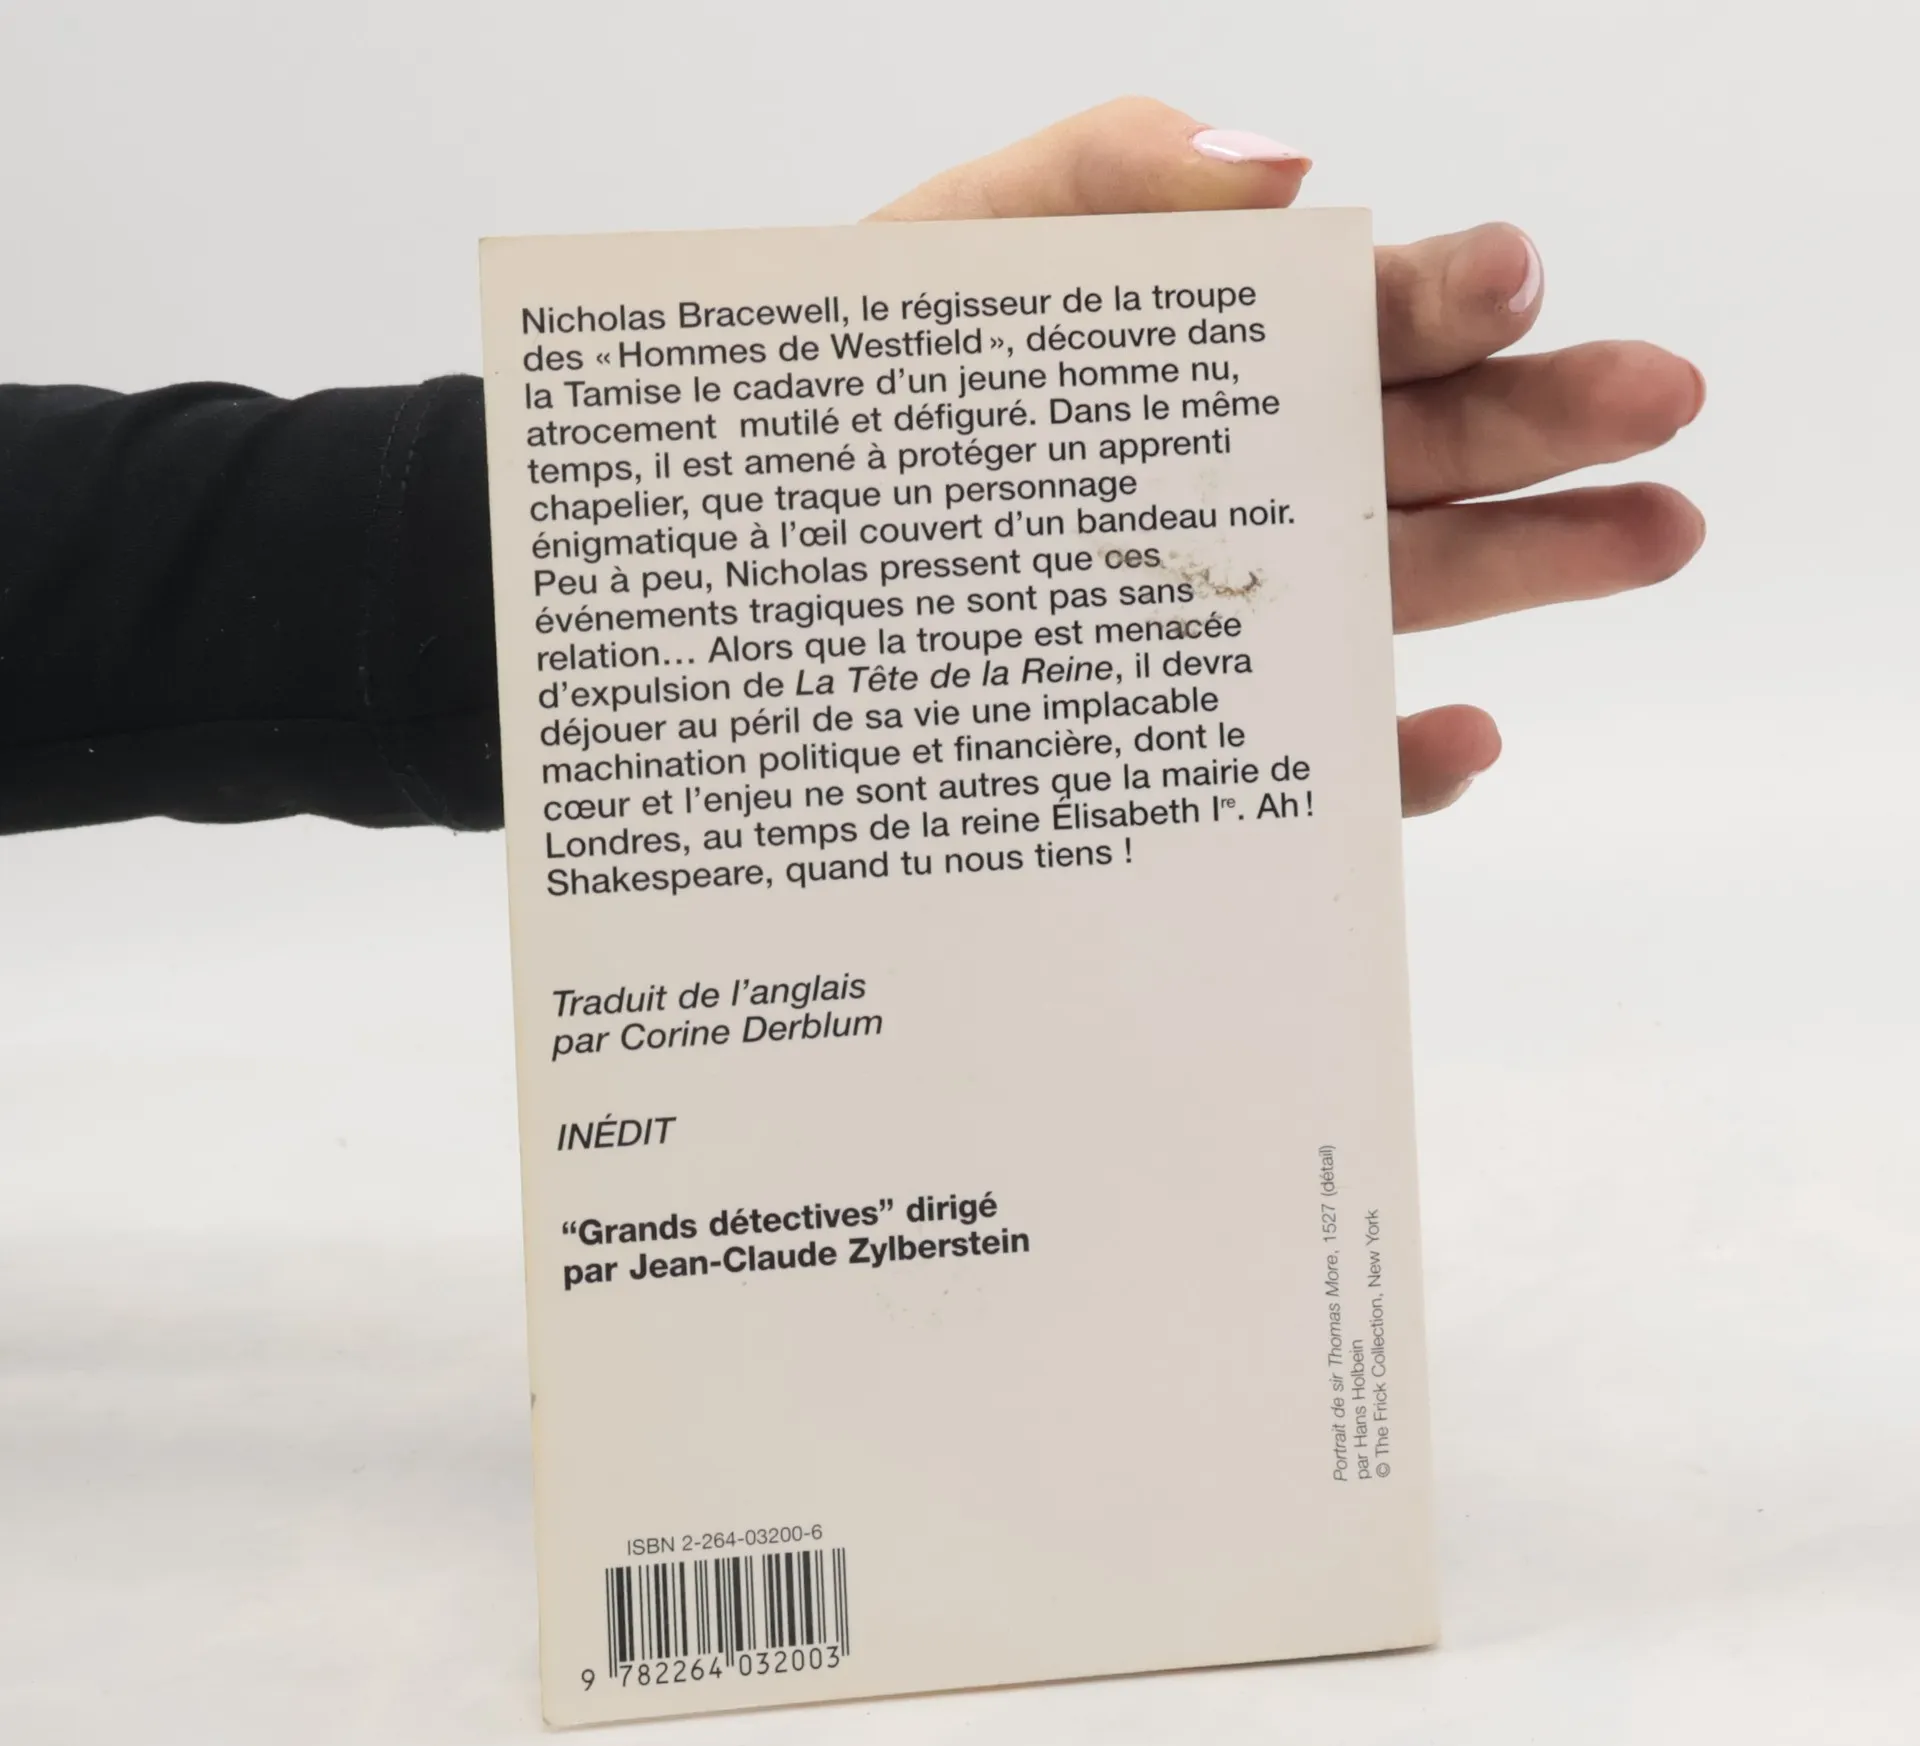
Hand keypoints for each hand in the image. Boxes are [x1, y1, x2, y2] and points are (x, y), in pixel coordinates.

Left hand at [869, 98, 1705, 816]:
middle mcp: (1227, 487)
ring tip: (1655, 531)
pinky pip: (1307, 758)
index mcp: (1196, 363)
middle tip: (1659, 396)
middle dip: (1539, 421)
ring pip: (1396, 590)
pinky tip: (1464, 737)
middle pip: (1407, 452)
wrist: (737, 577)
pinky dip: (1390, 760)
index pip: (1343, 321)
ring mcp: (1220, 618)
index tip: (1511, 282)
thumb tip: (1283, 166)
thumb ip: (1102, 182)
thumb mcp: (948, 260)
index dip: (1433, 296)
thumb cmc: (836, 408)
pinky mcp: (1182, 742)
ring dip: (1530, 566)